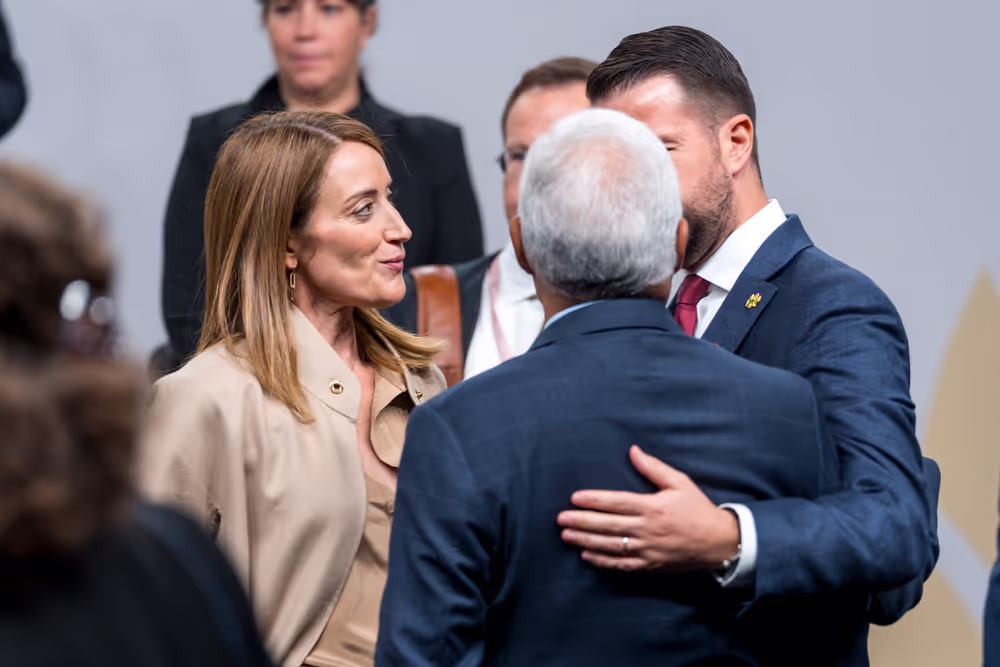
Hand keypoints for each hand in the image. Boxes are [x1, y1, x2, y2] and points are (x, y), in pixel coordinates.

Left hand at [557, 445, 739, 572]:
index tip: (575, 498)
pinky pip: (622, 565)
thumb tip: (633, 450)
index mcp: (652, 507)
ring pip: (611, 546)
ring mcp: (648, 549)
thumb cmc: (697, 509)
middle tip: (561, 519)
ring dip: (587, 541)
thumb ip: (654, 468)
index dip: (594, 500)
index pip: (617, 502)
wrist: (719, 542)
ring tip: (567, 536)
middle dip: (582, 521)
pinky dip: (603, 562)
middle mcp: (647, 529)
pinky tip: (587, 556)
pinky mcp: (651, 565)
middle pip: (608, 525)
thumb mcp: (679, 483)